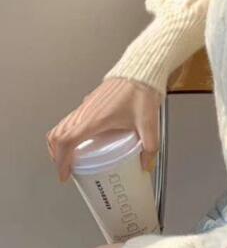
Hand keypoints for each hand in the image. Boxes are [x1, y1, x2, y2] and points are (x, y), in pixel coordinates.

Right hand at [47, 77, 161, 182]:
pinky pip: (69, 120)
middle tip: (65, 169)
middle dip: (56, 155)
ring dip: (59, 144)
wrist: (140, 72)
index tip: (64, 174)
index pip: (66, 142)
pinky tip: (80, 140)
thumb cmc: (141, 92)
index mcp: (94, 119)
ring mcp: (84, 107)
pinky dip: (66, 133)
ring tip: (69, 157)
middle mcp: (85, 113)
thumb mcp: (148, 124)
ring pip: (60, 126)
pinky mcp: (88, 104)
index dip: (61, 161)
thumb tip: (146, 164)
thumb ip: (149, 147)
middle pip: (56, 136)